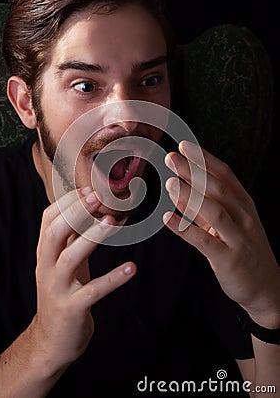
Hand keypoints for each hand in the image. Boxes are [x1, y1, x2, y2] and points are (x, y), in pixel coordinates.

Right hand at [31, 187, 135, 373]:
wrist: (51, 341)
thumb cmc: (63, 294)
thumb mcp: (64, 264)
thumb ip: (72, 239)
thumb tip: (91, 210)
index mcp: (45, 253)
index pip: (47, 219)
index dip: (67, 202)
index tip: (89, 189)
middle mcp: (46, 268)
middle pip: (54, 233)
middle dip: (75, 212)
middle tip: (98, 197)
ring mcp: (58, 288)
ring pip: (70, 258)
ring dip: (91, 237)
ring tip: (112, 222)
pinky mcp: (72, 308)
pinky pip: (94, 291)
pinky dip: (113, 278)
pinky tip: (131, 267)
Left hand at [164, 140, 279, 327]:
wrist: (265, 285)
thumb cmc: (242, 247)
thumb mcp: (225, 223)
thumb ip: (200, 207)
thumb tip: (176, 189)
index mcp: (243, 203)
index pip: (224, 174)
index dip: (204, 159)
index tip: (184, 146)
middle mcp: (243, 216)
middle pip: (218, 188)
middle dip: (194, 171)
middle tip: (171, 158)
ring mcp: (238, 237)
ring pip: (214, 211)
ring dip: (190, 195)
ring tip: (169, 183)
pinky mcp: (228, 258)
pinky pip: (204, 241)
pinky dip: (184, 228)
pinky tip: (166, 218)